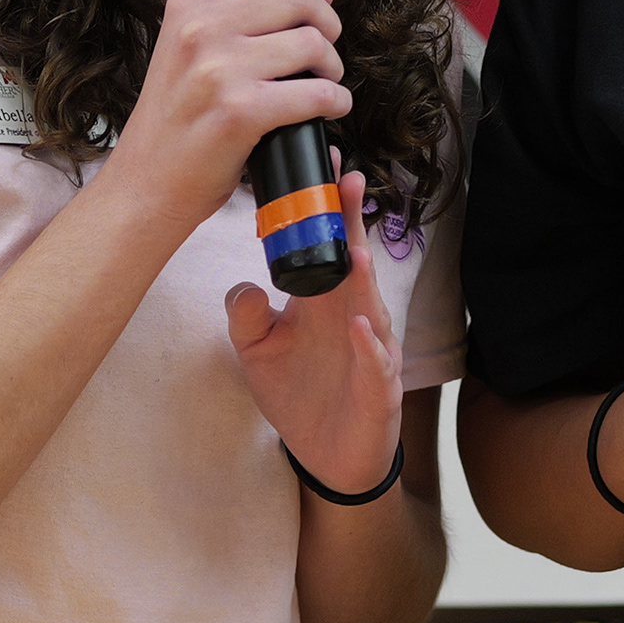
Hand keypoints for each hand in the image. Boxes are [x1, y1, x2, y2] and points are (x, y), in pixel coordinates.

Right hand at [105, 0, 347, 223]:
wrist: (146, 183)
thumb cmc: (175, 118)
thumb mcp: (189, 48)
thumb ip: (244, 12)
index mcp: (190, 3)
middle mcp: (202, 27)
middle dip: (327, 23)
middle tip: (321, 51)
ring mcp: (219, 69)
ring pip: (314, 42)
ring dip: (332, 66)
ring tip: (321, 82)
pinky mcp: (241, 112)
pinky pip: (317, 93)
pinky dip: (336, 102)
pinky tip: (328, 109)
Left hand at [226, 171, 401, 491]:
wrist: (325, 455)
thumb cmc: (298, 394)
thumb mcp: (257, 352)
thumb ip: (245, 315)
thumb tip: (245, 285)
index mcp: (325, 301)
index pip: (330, 245)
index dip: (329, 209)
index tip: (323, 166)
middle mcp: (354, 317)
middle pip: (357, 263)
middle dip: (354, 225)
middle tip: (350, 181)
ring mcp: (371, 353)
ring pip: (372, 309)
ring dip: (365, 281)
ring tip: (356, 250)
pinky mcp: (378, 391)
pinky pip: (376, 366)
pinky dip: (370, 347)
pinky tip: (362, 328)